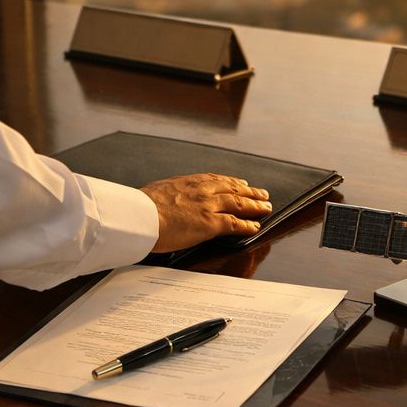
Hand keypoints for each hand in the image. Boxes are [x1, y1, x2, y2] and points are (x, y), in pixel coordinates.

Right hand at [139, 174, 272, 252]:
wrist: (140, 215)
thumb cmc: (141, 207)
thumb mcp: (156, 192)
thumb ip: (167, 194)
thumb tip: (163, 199)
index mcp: (188, 182)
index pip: (216, 179)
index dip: (231, 181)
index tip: (241, 182)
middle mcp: (201, 190)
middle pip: (232, 189)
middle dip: (250, 192)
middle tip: (262, 193)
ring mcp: (208, 206)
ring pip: (238, 203)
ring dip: (255, 206)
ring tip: (266, 207)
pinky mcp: (210, 223)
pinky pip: (234, 223)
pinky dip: (247, 225)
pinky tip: (255, 227)